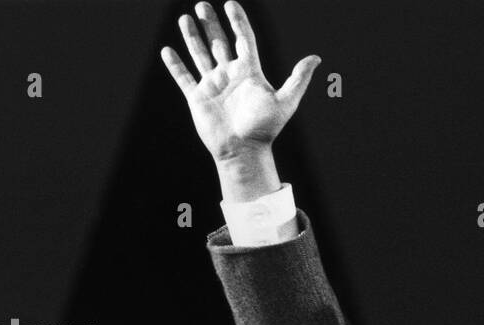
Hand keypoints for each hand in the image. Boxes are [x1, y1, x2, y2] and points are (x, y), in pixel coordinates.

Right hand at [161, 1, 319, 164]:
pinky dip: (175, 65)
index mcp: (249, 72)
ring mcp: (213, 85)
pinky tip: (167, 50)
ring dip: (192, 37)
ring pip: (199, 54)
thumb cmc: (265, 129)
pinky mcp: (197, 98)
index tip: (230, 3)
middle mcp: (230, 75)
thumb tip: (316, 58)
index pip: (243, 39)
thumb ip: (298, 78)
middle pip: (219, 42)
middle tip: (203, 5)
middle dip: (211, 23)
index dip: (238, 21)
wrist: (243, 151)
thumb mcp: (286, 102)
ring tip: (184, 18)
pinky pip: (183, 77)